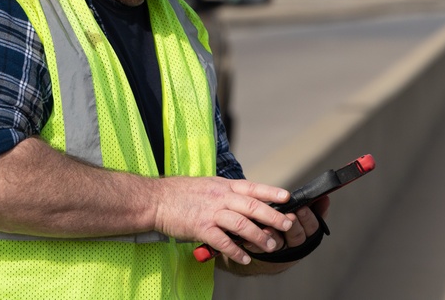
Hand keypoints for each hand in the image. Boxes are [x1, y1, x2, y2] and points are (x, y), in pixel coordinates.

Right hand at [152, 176, 293, 263]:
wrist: (156, 199)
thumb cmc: (181, 193)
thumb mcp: (208, 185)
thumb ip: (226, 192)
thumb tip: (244, 199)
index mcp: (224, 186)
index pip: (253, 187)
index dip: (271, 192)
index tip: (288, 197)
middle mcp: (221, 197)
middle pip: (253, 206)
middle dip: (273, 217)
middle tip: (288, 225)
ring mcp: (211, 212)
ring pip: (242, 224)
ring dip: (258, 236)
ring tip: (270, 246)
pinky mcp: (201, 227)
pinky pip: (223, 241)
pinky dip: (235, 251)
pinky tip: (244, 258)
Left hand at [243, 194, 330, 255]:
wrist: (268, 243)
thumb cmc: (289, 223)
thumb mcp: (303, 214)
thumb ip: (314, 206)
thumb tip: (325, 197)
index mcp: (306, 232)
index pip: (312, 227)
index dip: (308, 218)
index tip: (302, 208)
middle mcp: (294, 243)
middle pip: (297, 236)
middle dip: (293, 225)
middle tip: (289, 216)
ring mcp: (278, 249)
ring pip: (279, 243)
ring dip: (274, 236)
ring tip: (268, 228)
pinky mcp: (262, 251)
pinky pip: (258, 250)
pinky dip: (254, 245)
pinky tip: (249, 238)